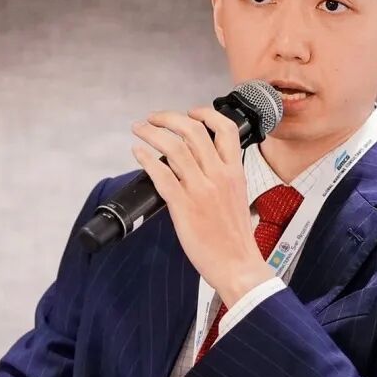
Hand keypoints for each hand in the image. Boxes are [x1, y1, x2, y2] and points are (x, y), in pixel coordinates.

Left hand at [131, 106, 273, 306]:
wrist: (238, 264)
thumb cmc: (236, 237)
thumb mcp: (238, 196)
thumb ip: (223, 176)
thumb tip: (200, 162)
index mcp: (235, 172)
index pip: (225, 129)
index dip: (205, 114)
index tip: (191, 112)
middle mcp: (219, 176)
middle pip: (193, 131)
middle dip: (169, 118)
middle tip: (154, 118)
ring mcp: (201, 190)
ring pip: (174, 147)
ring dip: (152, 133)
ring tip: (140, 129)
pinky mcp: (184, 206)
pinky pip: (161, 174)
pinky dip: (146, 159)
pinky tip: (138, 153)